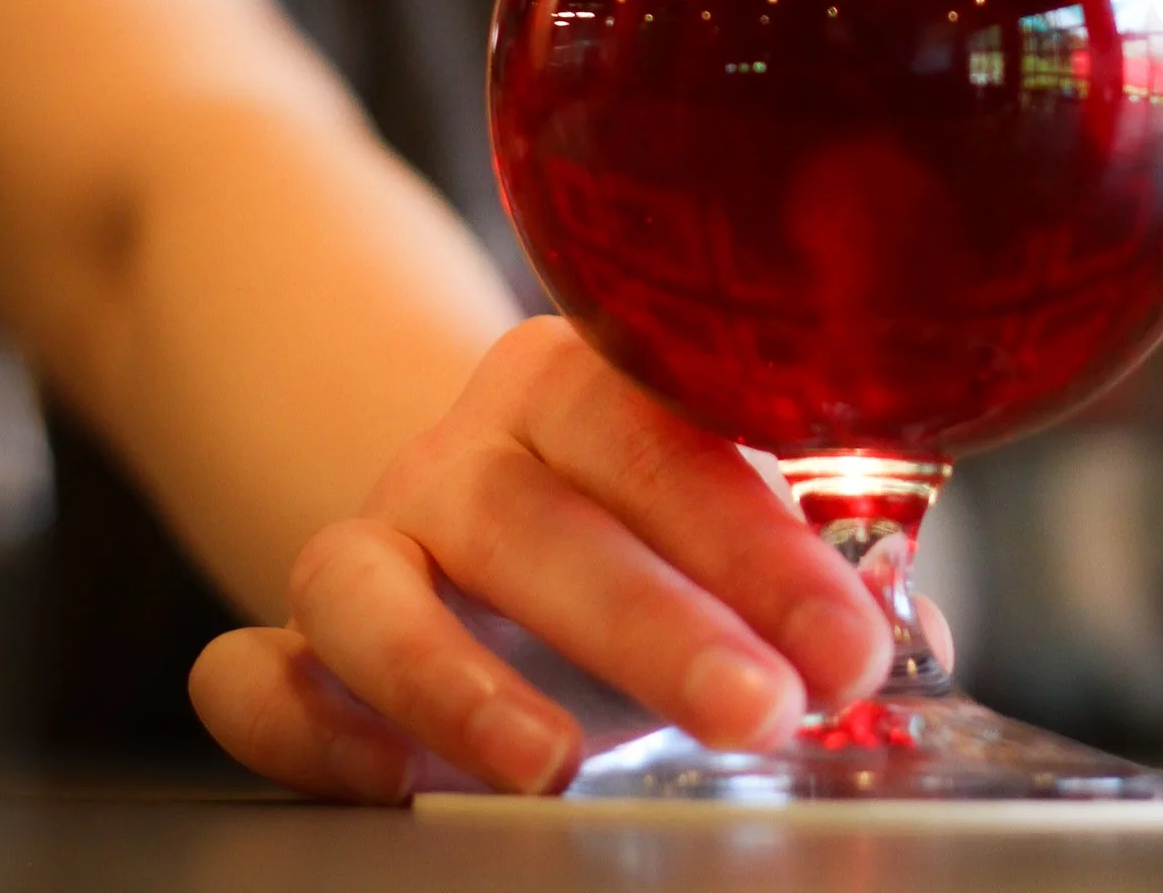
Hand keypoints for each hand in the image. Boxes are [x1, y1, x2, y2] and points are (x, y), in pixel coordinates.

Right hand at [190, 316, 898, 801]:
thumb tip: (909, 638)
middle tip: (761, 710)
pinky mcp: (300, 629)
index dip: (759, 541)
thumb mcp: (722, 520)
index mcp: (584, 378)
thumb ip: (808, 566)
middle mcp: (467, 442)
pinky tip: (388, 783)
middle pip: (538, 512)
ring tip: (560, 770)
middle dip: (657, 620)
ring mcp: (371, 529)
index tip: (851, 642)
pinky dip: (304, 723)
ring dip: (464, 680)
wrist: (492, 507)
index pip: (665, 431)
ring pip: (374, 581)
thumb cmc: (640, 518)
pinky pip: (253, 667)